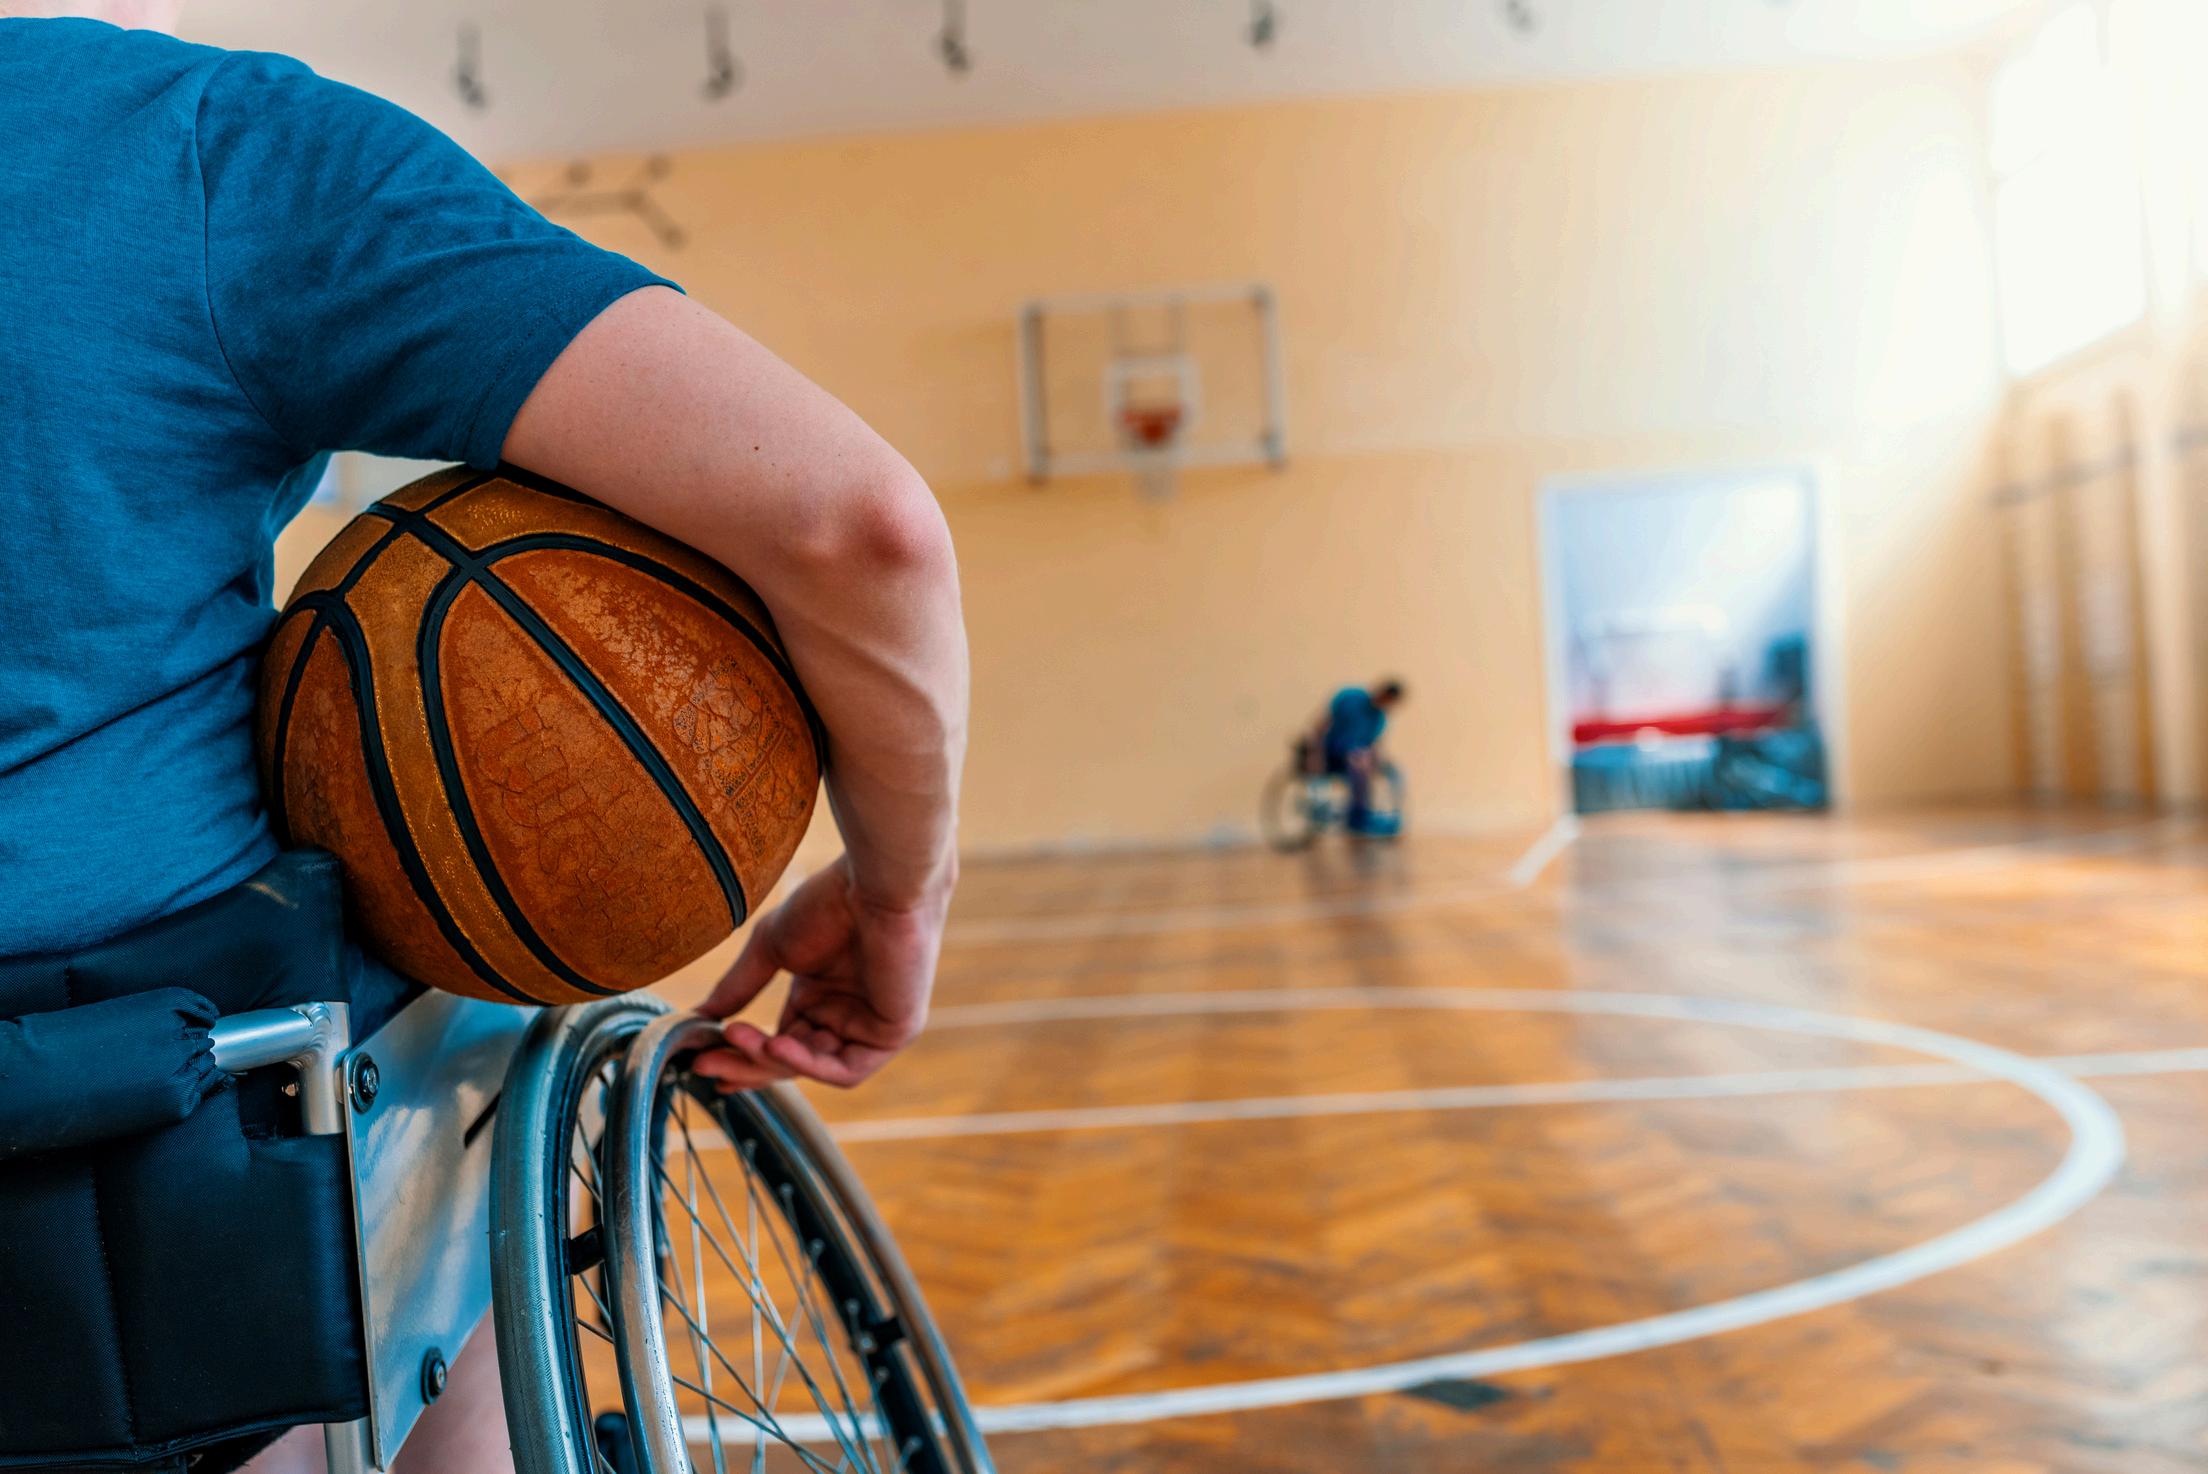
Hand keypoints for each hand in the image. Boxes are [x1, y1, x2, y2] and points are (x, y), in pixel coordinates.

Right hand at [688, 856, 948, 1090]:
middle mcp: (846, 1015)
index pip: (778, 1043)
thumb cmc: (829, 902)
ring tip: (734, 1038)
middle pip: (790, 1061)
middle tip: (703, 1065)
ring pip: (812, 1067)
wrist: (873, 883)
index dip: (741, 1058)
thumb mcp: (772, 948)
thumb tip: (697, 1018)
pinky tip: (775, 1045)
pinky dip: (807, 1064)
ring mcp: (872, 1027)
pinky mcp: (895, 1033)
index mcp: (820, 996)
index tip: (699, 1063)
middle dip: (746, 1065)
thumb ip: (738, 987)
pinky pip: (846, 1070)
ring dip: (769, 1060)